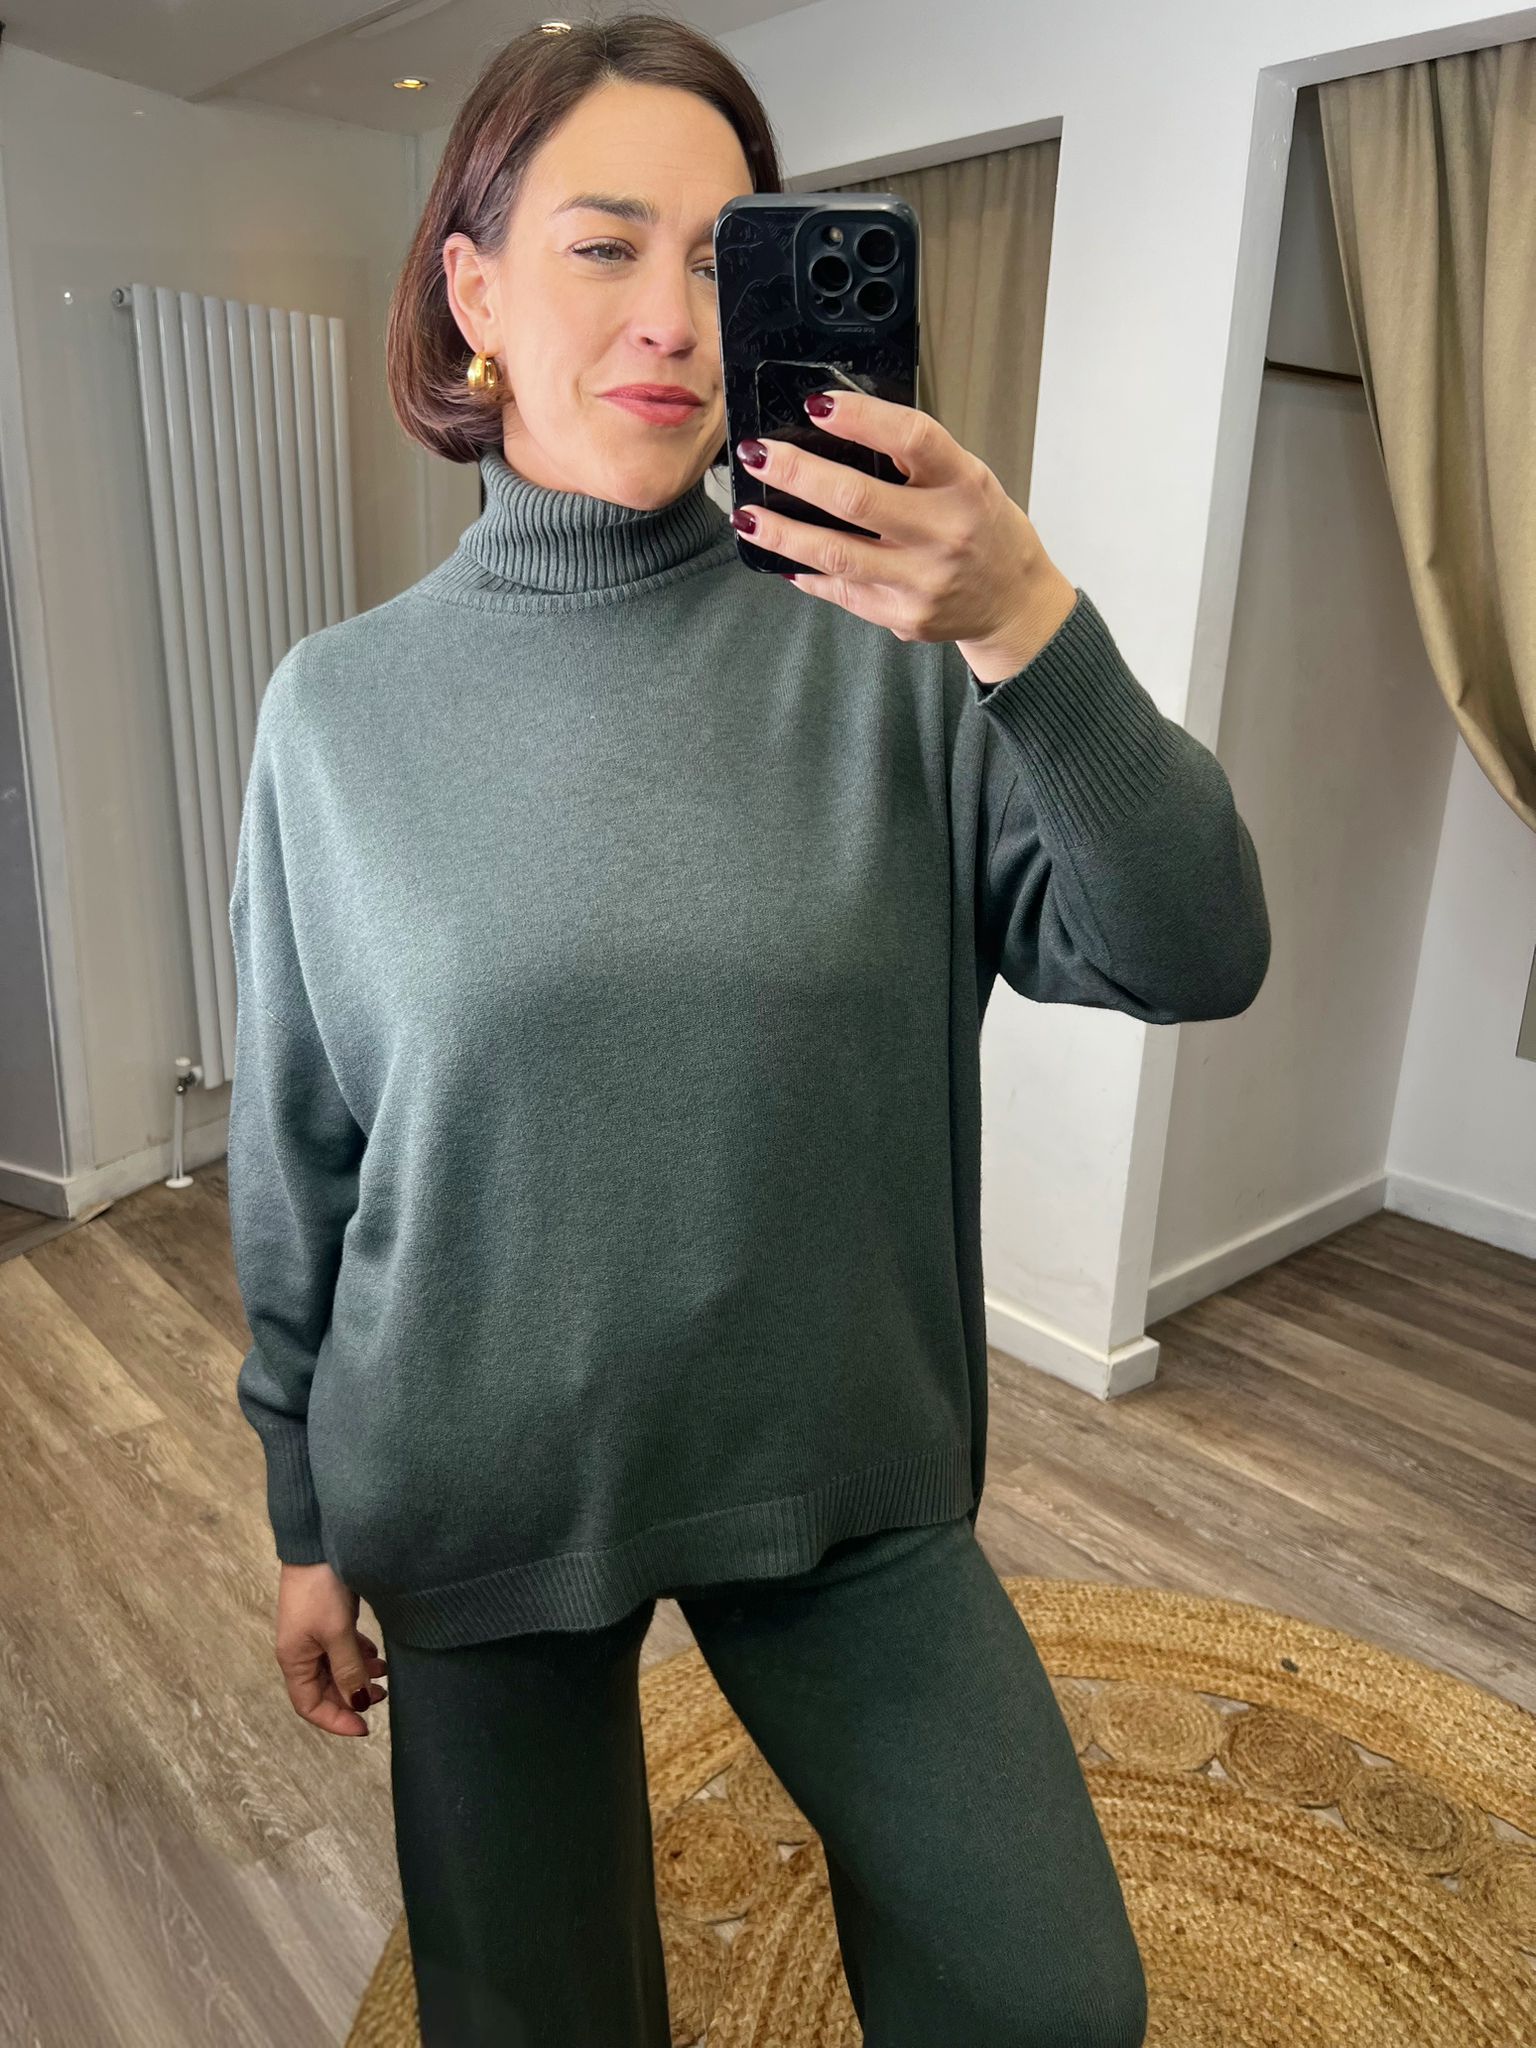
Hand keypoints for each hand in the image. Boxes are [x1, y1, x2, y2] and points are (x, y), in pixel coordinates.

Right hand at [274, 1561, 387, 1737]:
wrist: (316, 1542)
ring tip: (383, 1673)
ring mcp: (312, 1634)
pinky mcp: (324, 1618)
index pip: (310, 1705)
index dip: (336, 1720)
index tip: (365, 1728)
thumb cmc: (322, 1590)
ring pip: (335, 1668)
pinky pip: (340, 1648)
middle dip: (351, 1697)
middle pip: (324, 1689)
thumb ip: (348, 1670)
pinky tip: (374, 1651)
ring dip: (358, 1675)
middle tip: (383, 1696)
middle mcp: (300, 1651)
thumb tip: (358, 1705)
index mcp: (294, 1660)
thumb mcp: (337, 1633)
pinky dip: (357, 1654)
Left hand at [733, 388, 1077, 680]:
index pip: (912, 439)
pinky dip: (806, 571)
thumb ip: (915, 460)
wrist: (1012, 602)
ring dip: (783, 532)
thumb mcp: (967, 480)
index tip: (817, 404)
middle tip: (758, 455)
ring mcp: (922, 581)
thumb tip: (836, 429)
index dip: (862, 418)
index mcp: (965, 484)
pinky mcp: (903, 616)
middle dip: (798, 474)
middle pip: (857, 500)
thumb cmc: (984, 529)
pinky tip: (780, 555)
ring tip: (747, 514)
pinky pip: (842, 591)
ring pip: (837, 554)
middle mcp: (945, 533)